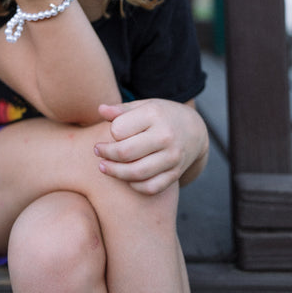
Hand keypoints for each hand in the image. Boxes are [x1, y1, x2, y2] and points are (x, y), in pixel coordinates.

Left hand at [94, 99, 208, 194]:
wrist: (194, 130)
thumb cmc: (161, 115)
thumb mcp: (143, 105)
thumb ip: (121, 110)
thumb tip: (100, 110)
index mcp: (154, 115)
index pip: (119, 130)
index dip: (111, 132)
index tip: (110, 133)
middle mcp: (165, 136)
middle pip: (126, 153)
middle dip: (106, 154)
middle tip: (97, 151)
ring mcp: (172, 157)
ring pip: (136, 173)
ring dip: (115, 172)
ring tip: (103, 166)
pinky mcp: (175, 174)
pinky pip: (150, 187)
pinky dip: (134, 185)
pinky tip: (126, 178)